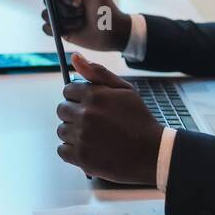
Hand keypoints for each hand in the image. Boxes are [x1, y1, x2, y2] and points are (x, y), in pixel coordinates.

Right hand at [41, 0, 130, 51]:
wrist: (110, 32)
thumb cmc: (105, 8)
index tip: (79, 2)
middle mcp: (61, 0)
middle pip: (49, 2)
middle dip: (67, 10)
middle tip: (83, 13)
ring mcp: (58, 15)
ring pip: (47, 16)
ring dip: (66, 22)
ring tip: (80, 23)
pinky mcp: (57, 29)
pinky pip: (46, 29)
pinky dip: (57, 30)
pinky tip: (71, 31)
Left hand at [56, 53, 162, 184]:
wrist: (153, 152)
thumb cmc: (139, 120)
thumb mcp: (124, 90)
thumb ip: (98, 73)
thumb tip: (75, 57)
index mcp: (94, 96)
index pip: (68, 90)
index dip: (78, 97)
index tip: (89, 105)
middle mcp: (85, 115)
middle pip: (62, 109)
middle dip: (74, 114)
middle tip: (92, 122)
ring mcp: (82, 137)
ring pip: (61, 130)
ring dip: (73, 132)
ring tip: (93, 136)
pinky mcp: (81, 157)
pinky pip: (62, 150)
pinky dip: (72, 150)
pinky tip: (88, 148)